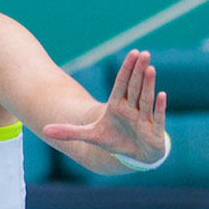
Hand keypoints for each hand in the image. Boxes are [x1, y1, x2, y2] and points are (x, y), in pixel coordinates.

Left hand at [41, 48, 165, 165]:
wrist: (133, 156)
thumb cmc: (114, 141)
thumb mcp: (90, 136)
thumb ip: (69, 132)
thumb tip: (45, 130)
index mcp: (117, 106)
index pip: (121, 84)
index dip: (126, 69)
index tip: (132, 53)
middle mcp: (132, 109)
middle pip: (134, 87)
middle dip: (139, 71)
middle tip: (144, 53)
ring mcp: (144, 119)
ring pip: (145, 98)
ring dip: (148, 84)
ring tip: (150, 68)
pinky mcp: (154, 131)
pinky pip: (157, 118)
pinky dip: (159, 107)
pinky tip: (162, 95)